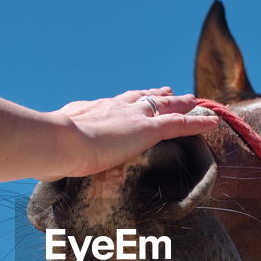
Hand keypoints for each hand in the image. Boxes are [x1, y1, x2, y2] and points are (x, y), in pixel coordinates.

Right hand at [46, 87, 218, 178]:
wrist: (57, 141)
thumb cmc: (48, 150)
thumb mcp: (53, 150)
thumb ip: (58, 157)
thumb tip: (48, 168)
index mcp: (92, 110)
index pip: (115, 103)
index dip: (127, 101)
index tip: (134, 99)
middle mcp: (114, 107)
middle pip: (143, 98)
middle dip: (157, 96)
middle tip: (169, 92)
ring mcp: (133, 117)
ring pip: (165, 106)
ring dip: (181, 104)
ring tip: (195, 101)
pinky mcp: (148, 130)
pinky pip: (180, 124)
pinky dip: (197, 122)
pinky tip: (212, 121)